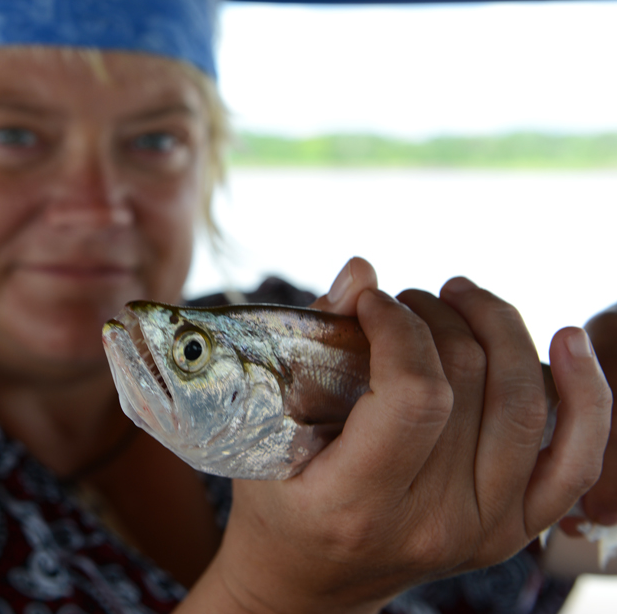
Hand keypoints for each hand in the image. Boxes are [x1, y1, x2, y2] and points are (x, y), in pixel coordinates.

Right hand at [184, 260, 610, 613]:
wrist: (307, 585)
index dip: (399, 328)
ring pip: (525, 402)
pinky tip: (568, 340)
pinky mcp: (514, 528)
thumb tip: (363, 272)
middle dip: (435, 317)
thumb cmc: (276, 502)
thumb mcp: (268, 431)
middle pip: (473, 385)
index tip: (370, 304)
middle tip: (401, 301)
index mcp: (360, 504)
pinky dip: (585, 395)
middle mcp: (434, 524)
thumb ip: (314, 348)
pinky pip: (575, 458)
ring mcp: (485, 530)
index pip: (415, 397)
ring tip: (454, 299)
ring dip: (495, 327)